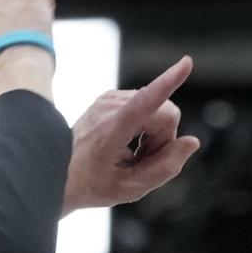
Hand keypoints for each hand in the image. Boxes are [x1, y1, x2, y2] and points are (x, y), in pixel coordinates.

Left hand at [62, 56, 200, 215]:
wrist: (60, 172)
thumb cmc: (92, 184)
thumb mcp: (130, 188)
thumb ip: (165, 168)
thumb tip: (191, 141)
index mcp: (109, 131)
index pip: (143, 104)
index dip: (167, 84)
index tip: (185, 64)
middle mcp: (107, 108)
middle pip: (166, 113)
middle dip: (165, 138)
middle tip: (142, 159)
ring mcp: (107, 99)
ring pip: (160, 109)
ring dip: (154, 134)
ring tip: (130, 153)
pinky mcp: (110, 96)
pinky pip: (148, 106)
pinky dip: (145, 126)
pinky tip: (128, 143)